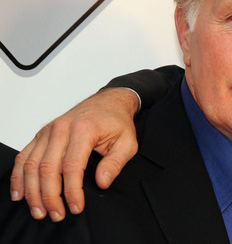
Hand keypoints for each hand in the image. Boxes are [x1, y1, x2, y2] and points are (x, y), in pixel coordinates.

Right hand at [9, 88, 140, 221]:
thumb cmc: (116, 122)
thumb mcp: (127, 142)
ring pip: (32, 165)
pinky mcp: (41, 135)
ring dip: (32, 191)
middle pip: (47, 168)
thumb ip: (115, 163)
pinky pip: (24, 157)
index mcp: (84, 130)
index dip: (72, 191)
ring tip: (39, 210)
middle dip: (50, 196)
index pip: (72, 166)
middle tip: (56, 214)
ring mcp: (48, 131)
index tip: (76, 207)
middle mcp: (62, 129)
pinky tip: (20, 193)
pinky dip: (19, 177)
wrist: (108, 102)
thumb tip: (102, 182)